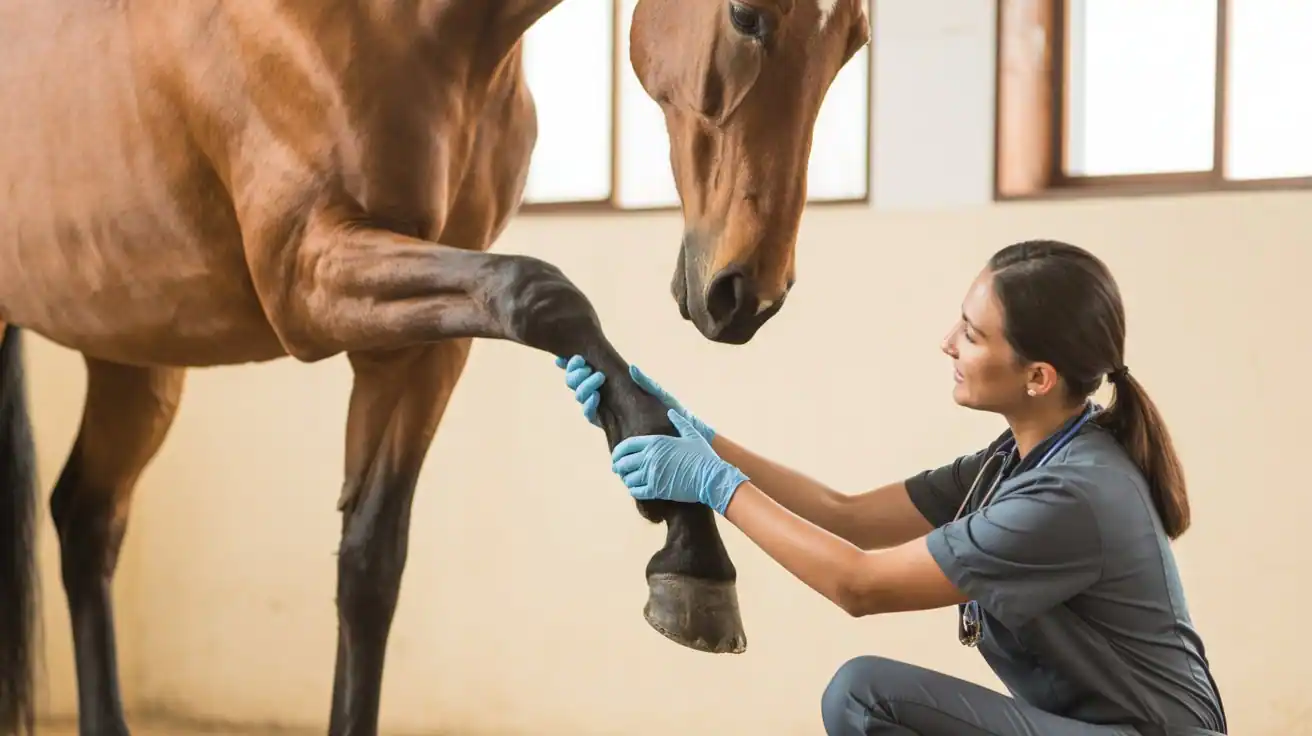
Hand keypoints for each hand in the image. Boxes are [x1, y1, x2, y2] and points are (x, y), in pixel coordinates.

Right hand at [554, 355, 714, 440]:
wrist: (673, 437)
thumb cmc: (669, 414)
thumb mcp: (659, 394)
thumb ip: (645, 381)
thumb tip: (632, 367)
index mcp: (611, 383)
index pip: (585, 370)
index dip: (570, 364)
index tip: (562, 356)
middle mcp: (603, 396)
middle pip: (576, 382)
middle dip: (575, 372)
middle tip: (585, 364)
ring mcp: (603, 410)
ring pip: (580, 396)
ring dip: (583, 385)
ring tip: (597, 377)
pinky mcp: (606, 423)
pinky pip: (590, 414)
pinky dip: (589, 403)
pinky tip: (595, 396)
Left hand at [610, 410, 746, 514]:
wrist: (712, 477)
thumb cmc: (704, 456)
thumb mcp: (692, 434)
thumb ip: (679, 422)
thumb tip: (672, 411)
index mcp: (656, 442)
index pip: (627, 445)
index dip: (618, 452)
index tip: (616, 456)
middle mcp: (651, 456)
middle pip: (623, 462)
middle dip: (618, 466)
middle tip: (618, 470)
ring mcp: (652, 473)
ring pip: (628, 478)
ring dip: (626, 479)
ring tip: (628, 480)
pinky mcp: (657, 489)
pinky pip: (636, 491)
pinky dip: (633, 490)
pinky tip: (635, 489)